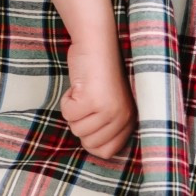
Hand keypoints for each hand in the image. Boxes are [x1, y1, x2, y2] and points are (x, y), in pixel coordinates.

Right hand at [60, 41, 136, 159]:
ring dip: (73, 109)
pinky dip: (66, 100)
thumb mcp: (110, 104)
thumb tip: (92, 149)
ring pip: (76, 129)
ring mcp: (108, 110)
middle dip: (80, 122)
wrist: (97, 43)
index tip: (92, 118)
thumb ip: (106, 127)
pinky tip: (79, 85)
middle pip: (87, 143)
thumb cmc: (99, 74)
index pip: (105, 152)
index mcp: (129, 121)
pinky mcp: (92, 100)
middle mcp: (122, 118)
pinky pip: (67, 115)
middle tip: (88, 99)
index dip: (90, 137)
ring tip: (85, 90)